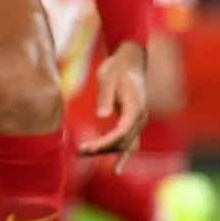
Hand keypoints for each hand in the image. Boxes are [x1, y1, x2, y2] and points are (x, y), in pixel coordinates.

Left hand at [79, 40, 148, 170]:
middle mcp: (139, 117)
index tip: (89, 148)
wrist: (129, 61)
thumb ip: (105, 96)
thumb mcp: (108, 78)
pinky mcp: (130, 120)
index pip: (122, 132)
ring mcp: (137, 120)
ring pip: (126, 144)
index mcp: (136, 107)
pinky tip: (105, 159)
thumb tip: (101, 115)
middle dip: (103, 149)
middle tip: (80, 151)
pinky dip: (114, 149)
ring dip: (107, 151)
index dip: (106, 143)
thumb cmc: (117, 68)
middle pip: (124, 142)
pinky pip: (126, 140)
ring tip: (81, 153)